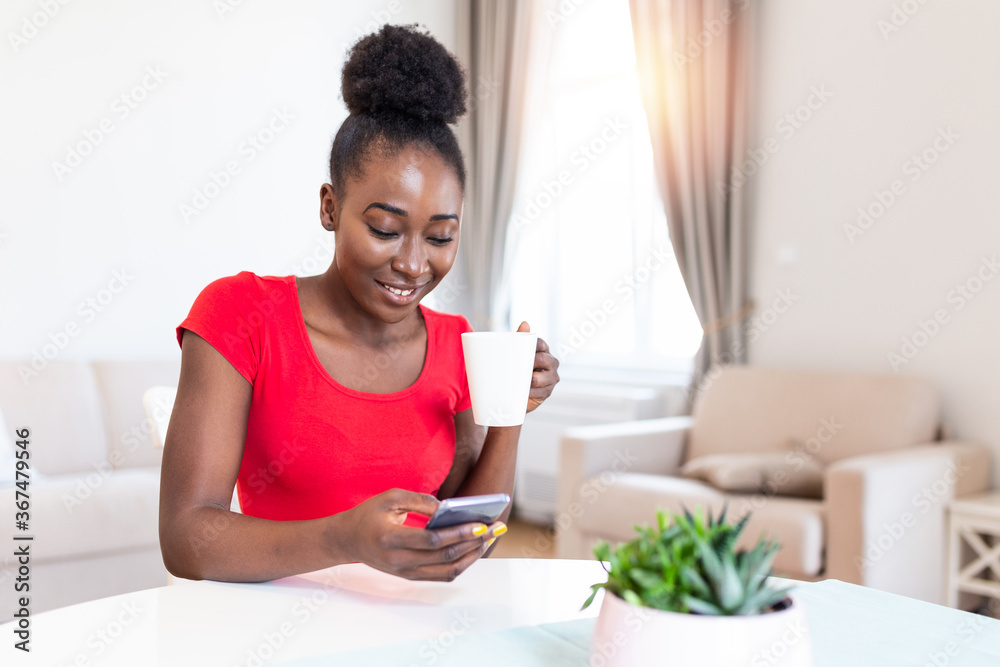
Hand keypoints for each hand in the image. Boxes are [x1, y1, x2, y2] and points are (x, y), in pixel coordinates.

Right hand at [338, 488, 504, 581]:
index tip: (480, 525)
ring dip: (471, 557)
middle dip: (473, 543)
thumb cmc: (369, 514)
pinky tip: (472, 550)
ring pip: (447, 571)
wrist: (347, 540)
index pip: (432, 541)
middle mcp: (399, 561)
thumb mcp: (390, 497)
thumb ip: (420, 501)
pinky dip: (460, 565)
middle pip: (445, 558)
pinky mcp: (410, 577)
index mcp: (391, 539)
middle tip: (494, 529)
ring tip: (488, 539)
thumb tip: (449, 508)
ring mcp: (405, 573)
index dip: (458, 534)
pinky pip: (441, 576)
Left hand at [516, 321, 559, 413]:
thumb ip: (520, 338)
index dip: (533, 346)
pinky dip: (531, 392)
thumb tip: (525, 324)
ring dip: (531, 380)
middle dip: (532, 363)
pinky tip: (525, 392)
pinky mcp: (547, 391)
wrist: (515, 393)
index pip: (541, 344)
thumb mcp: (517, 354)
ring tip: (522, 381)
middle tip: (520, 366)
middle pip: (543, 359)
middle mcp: (551, 362)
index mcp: (543, 351)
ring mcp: (551, 378)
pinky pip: (540, 392)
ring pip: (542, 377)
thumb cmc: (518, 370)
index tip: (525, 349)